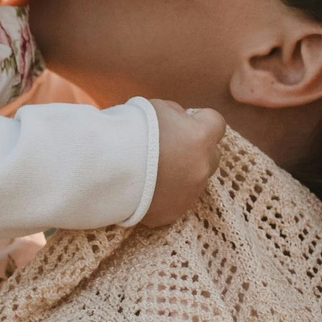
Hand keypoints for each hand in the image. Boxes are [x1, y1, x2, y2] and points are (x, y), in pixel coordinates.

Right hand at [140, 100, 225, 227]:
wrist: (104, 166)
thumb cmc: (129, 130)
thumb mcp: (156, 108)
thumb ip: (176, 114)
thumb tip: (183, 121)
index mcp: (200, 138)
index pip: (216, 123)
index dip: (201, 121)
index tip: (186, 122)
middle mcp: (201, 168)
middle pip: (212, 156)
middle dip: (197, 151)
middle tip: (171, 148)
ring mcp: (189, 194)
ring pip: (195, 181)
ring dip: (182, 174)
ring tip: (154, 171)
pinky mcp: (172, 213)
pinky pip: (176, 202)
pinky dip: (166, 195)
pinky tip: (146, 188)